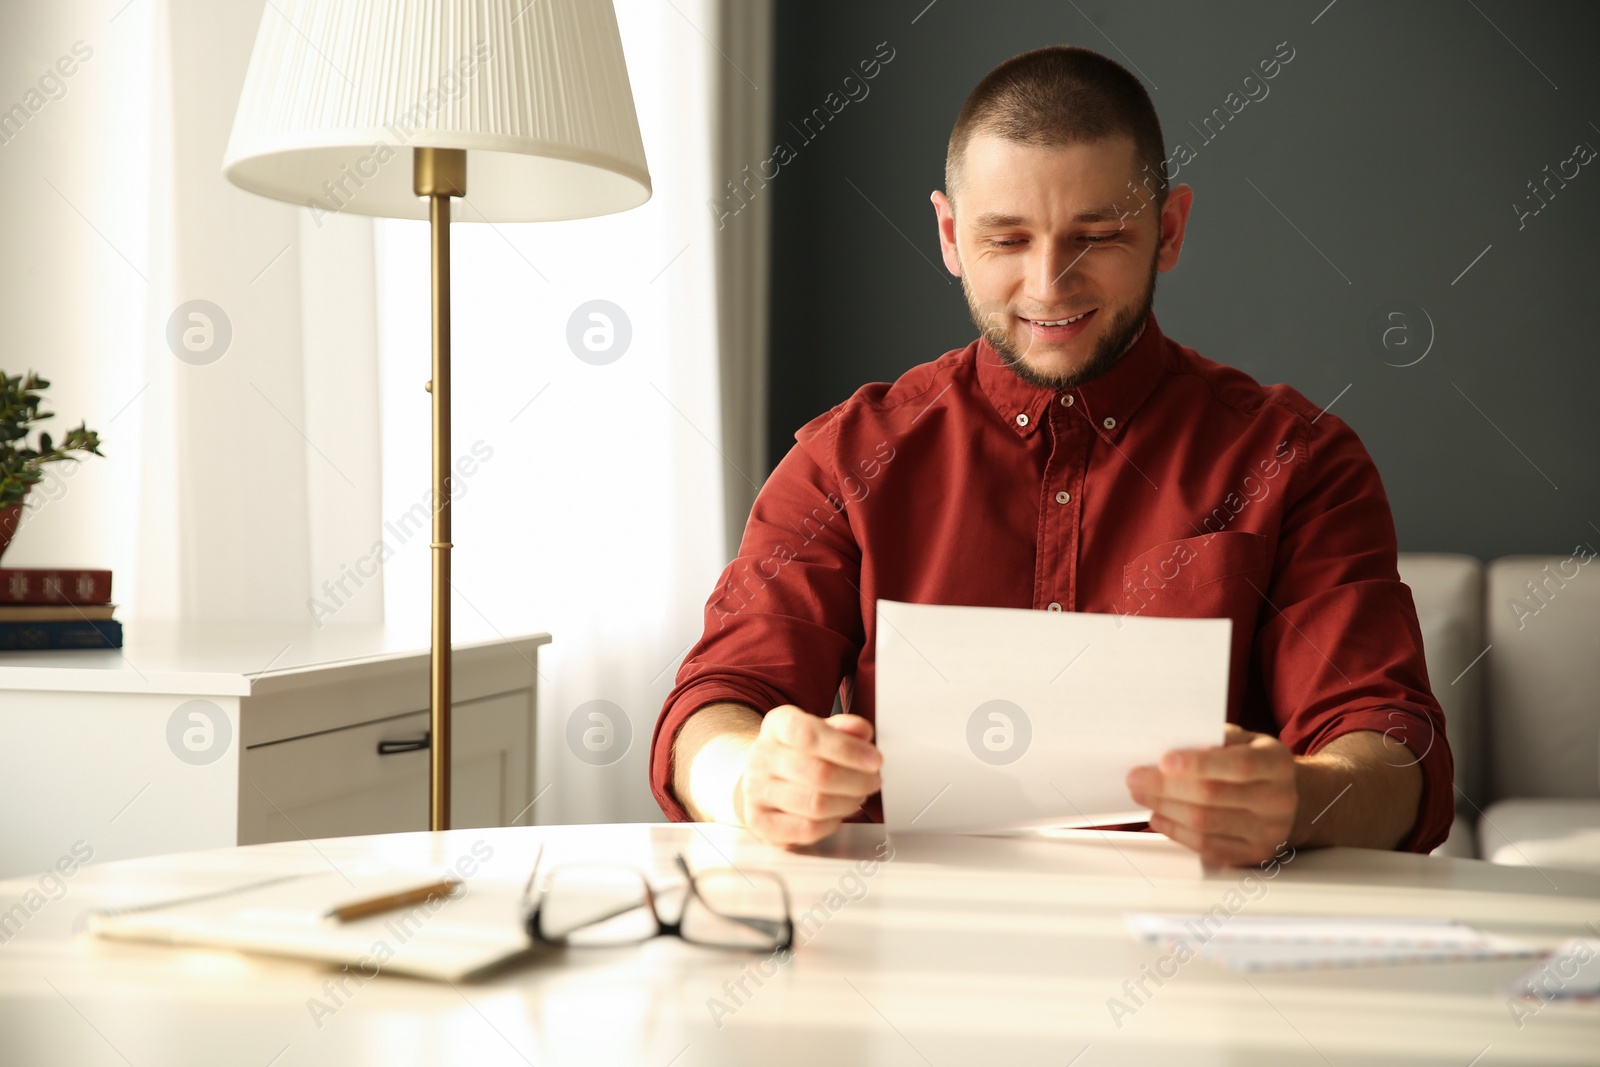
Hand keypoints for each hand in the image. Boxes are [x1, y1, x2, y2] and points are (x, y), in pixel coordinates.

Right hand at [733, 705, 882, 845]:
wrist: (762, 777)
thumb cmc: (798, 753)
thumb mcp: (821, 730)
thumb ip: (844, 728)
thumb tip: (862, 732)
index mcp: (777, 725)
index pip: (809, 734)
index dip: (847, 749)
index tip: (875, 760)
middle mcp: (761, 756)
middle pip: (818, 774)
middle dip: (857, 781)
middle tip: (873, 781)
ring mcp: (756, 791)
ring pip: (816, 804)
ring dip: (848, 802)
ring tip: (858, 796)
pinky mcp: (761, 822)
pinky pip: (807, 829)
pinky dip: (832, 823)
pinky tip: (837, 814)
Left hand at [1126, 724, 1296, 865]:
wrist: (1291, 800)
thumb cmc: (1256, 763)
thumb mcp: (1247, 741)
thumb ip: (1217, 740)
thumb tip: (1173, 743)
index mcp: (1277, 764)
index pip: (1238, 765)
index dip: (1199, 764)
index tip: (1163, 761)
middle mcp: (1278, 800)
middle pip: (1213, 796)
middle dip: (1166, 787)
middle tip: (1135, 778)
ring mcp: (1268, 832)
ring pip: (1205, 823)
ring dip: (1165, 808)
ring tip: (1142, 795)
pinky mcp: (1252, 854)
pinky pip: (1206, 846)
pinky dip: (1176, 832)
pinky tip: (1159, 817)